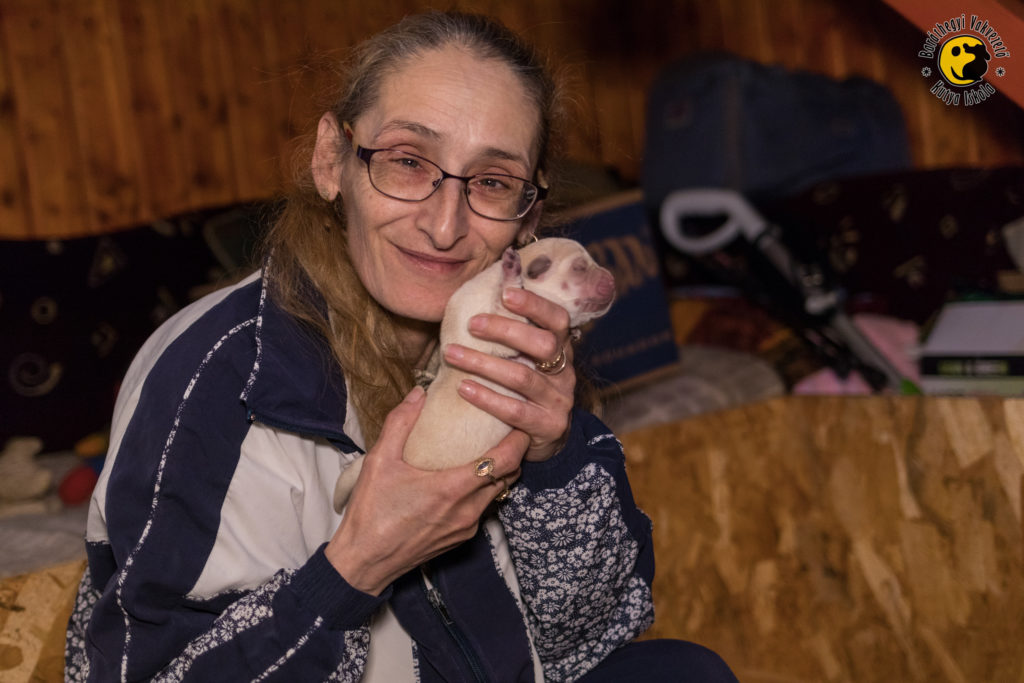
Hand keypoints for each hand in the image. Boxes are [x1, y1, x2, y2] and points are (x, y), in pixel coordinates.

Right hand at [326, 386, 526, 594]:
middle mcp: (467, 510)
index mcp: (453, 488)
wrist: (365, 561)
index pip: (504, 461)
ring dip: (502, 473)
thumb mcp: (379, 461)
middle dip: (515, 453)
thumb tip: (418, 394)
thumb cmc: (371, 512)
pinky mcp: (461, 539)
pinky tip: (471, 479)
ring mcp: (466, 527)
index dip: (518, 440)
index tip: (519, 421)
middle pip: (510, 476)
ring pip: (499, 494)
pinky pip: (485, 509)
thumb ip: (400, 423)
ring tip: (492, 450)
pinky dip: (487, 491)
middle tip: (508, 430)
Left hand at [443, 286, 574, 462]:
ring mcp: (558, 400)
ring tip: (452, 354)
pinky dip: (487, 397)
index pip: (557, 319)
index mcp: (562, 349)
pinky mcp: (548, 425)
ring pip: (522, 377)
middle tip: (471, 324)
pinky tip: (463, 387)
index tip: (505, 293)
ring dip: (483, 363)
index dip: (535, 305)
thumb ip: (515, 337)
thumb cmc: (528, 389)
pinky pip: (515, 410)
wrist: (550, 437)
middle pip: (543, 344)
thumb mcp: (529, 360)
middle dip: (505, 331)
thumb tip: (479, 298)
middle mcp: (564, 372)